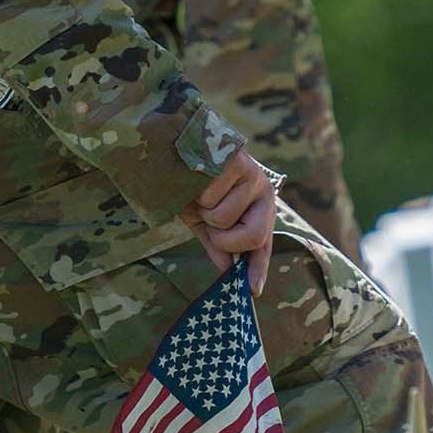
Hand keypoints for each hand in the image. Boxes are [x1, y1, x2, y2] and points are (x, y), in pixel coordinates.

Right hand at [178, 151, 275, 294]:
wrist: (170, 142)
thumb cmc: (189, 182)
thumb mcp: (202, 218)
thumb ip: (216, 243)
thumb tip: (227, 269)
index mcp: (258, 205)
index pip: (263, 243)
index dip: (258, 267)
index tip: (253, 290)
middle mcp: (262, 189)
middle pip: (253, 236)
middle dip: (223, 237)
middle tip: (208, 220)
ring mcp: (251, 174)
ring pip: (224, 218)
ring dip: (203, 210)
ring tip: (197, 188)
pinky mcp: (235, 160)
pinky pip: (212, 197)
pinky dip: (195, 192)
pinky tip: (193, 174)